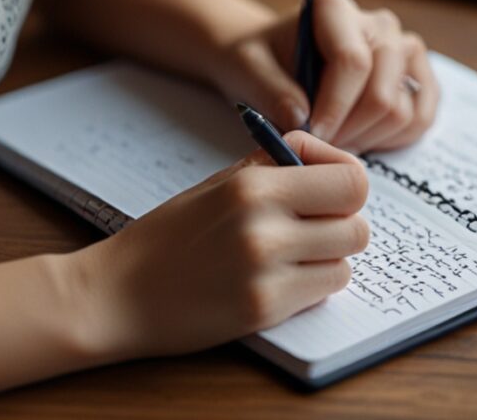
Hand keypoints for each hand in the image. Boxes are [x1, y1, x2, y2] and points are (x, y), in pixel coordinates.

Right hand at [70, 131, 368, 358]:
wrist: (118, 292)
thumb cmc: (169, 235)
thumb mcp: (219, 183)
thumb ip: (276, 168)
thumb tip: (331, 166)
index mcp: (253, 184)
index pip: (352, 179)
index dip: (346, 185)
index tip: (328, 193)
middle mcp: (264, 224)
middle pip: (357, 225)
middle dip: (340, 227)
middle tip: (309, 231)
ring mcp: (266, 271)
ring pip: (346, 261)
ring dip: (327, 260)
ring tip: (290, 258)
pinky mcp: (263, 310)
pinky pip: (324, 293)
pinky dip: (311, 288)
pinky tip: (278, 282)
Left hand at [210, 0, 439, 152]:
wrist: (271, 59)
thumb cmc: (259, 60)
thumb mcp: (246, 69)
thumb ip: (270, 91)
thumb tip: (302, 119)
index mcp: (335, 10)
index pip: (351, 63)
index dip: (332, 108)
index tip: (309, 137)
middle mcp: (378, 24)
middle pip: (382, 93)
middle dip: (347, 131)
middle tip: (317, 148)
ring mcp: (403, 50)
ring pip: (402, 112)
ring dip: (365, 139)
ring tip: (331, 143)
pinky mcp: (417, 77)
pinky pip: (420, 119)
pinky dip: (390, 140)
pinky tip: (358, 139)